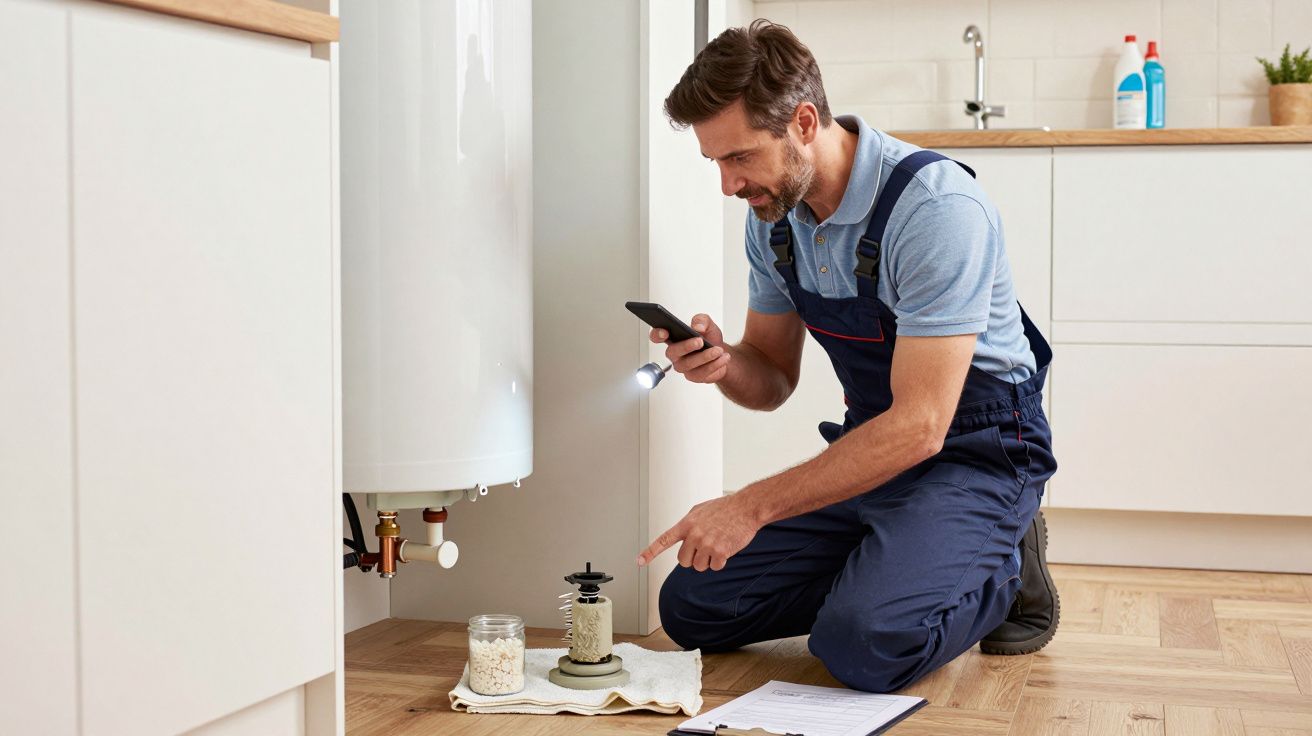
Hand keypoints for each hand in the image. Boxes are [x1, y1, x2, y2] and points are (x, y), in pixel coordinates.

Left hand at [636, 493, 760, 571]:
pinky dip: (720, 562)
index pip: (664, 540)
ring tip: (717, 544)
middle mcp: (694, 535)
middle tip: (705, 547)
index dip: (650, 552)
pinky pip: (715, 567)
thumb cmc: (725, 508)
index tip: (639, 561)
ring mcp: (706, 544)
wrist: (746, 507)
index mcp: (686, 524)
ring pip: (699, 566)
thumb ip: (688, 524)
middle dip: (693, 558)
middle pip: (683, 561)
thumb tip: (681, 535)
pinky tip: (726, 548)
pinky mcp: (720, 552)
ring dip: (707, 560)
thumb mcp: (700, 510)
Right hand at [649, 313, 730, 383]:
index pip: (657, 336)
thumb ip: (702, 320)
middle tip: (700, 341)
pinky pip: (702, 374)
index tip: (664, 332)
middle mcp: (675, 354)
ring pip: (689, 365)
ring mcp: (684, 367)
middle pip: (673, 352)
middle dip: (686, 346)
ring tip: (718, 350)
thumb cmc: (709, 338)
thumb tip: (697, 326)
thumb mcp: (708, 324)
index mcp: (674, 338)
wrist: (722, 353)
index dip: (657, 334)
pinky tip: (723, 358)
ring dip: (705, 357)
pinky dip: (714, 365)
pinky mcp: (694, 377)